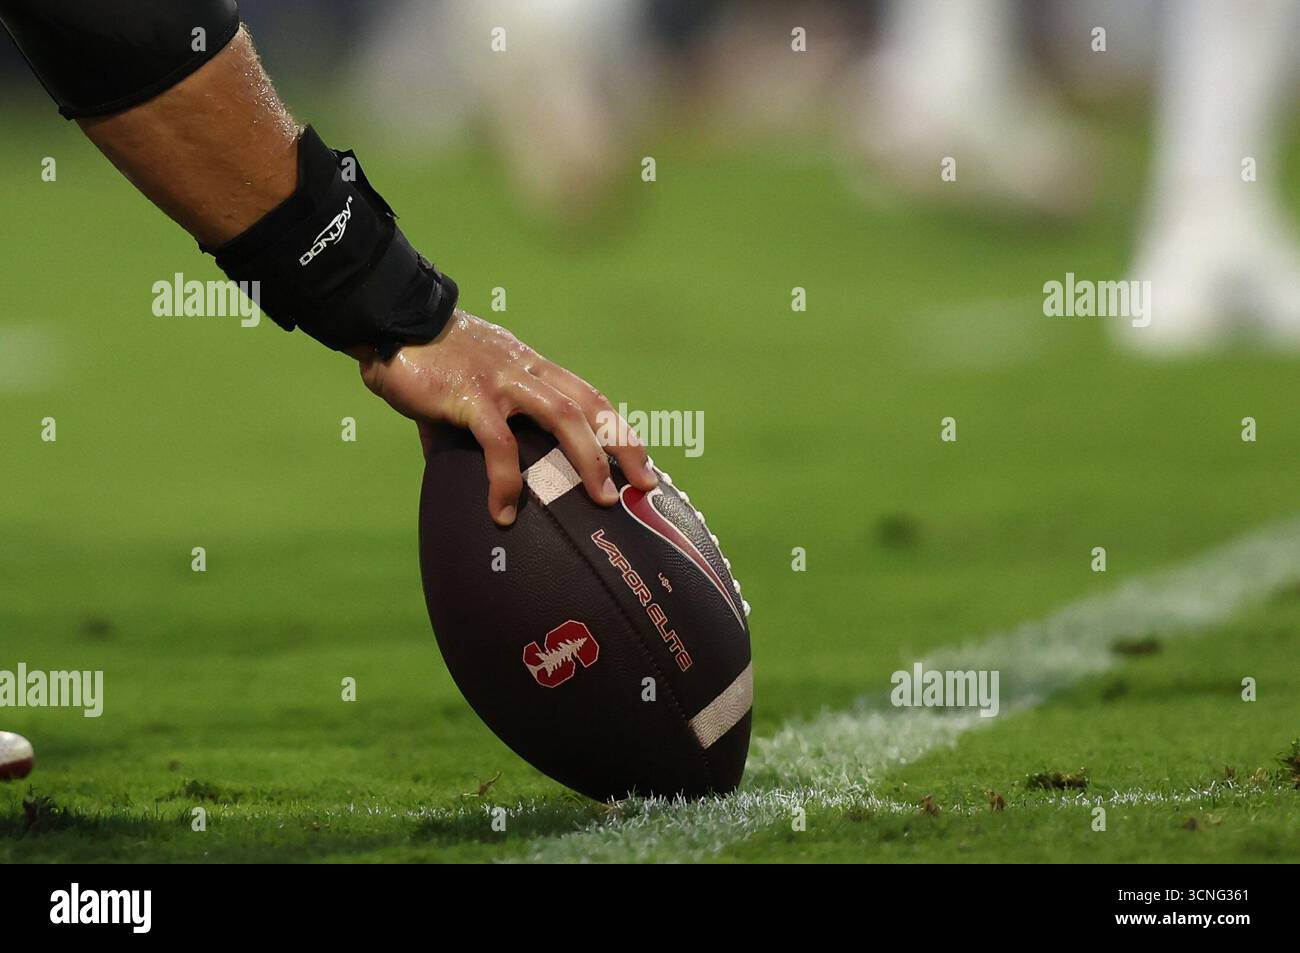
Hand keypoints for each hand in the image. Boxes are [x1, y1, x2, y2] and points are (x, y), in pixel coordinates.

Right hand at [351, 310, 657, 524]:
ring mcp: (502, 383)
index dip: (619, 431)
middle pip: (591, 406)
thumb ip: (476, 424)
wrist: (391, 318)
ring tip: (602, 499)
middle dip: (623, 445)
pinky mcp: (471, 397)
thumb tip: (461, 470)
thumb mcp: (469, 386)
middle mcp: (527, 373)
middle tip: (645, 485)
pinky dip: (507, 480)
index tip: (642, 465)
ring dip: (589, 458)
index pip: (590, 399)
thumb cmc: (428, 356)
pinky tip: (504, 512)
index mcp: (532, 370)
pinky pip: (499, 444)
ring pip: (562, 417)